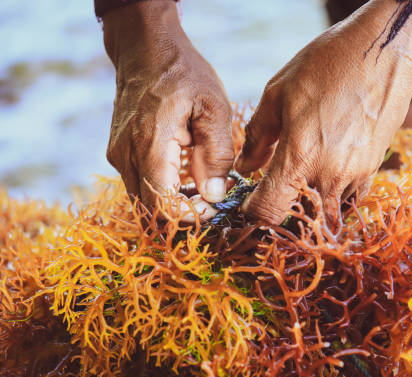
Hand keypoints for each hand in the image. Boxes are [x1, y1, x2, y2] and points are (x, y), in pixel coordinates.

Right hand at [103, 1, 232, 221]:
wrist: (145, 48)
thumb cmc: (184, 74)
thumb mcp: (213, 108)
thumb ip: (216, 154)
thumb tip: (214, 195)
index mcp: (150, 144)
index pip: (162, 206)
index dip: (190, 216)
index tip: (215, 206)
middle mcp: (126, 155)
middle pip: (151, 210)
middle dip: (185, 212)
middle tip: (213, 198)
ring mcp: (118, 155)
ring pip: (144, 200)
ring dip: (175, 202)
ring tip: (204, 183)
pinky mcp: (118, 153)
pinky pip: (140, 184)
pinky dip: (164, 189)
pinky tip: (187, 173)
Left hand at [235, 0, 411, 223]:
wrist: (385, 51)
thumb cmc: (328, 65)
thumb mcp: (279, 92)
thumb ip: (258, 136)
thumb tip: (245, 166)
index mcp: (299, 157)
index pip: (269, 212)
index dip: (253, 213)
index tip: (250, 202)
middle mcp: (328, 175)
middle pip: (300, 222)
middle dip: (283, 214)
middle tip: (275, 193)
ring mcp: (354, 175)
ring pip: (327, 214)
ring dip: (310, 208)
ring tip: (301, 183)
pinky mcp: (373, 169)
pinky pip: (350, 200)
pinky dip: (334, 198)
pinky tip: (326, 177)